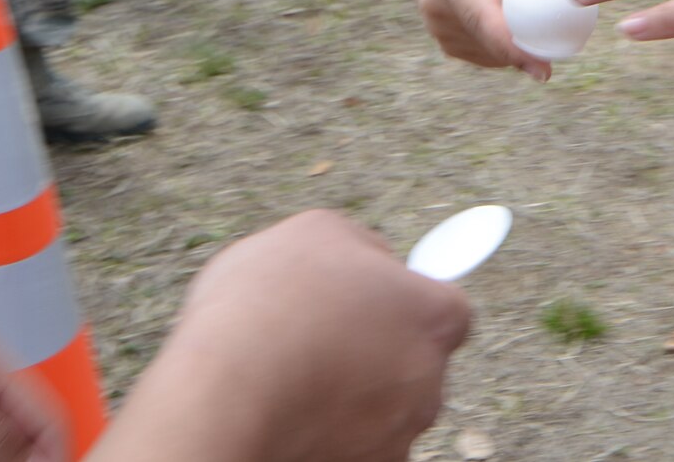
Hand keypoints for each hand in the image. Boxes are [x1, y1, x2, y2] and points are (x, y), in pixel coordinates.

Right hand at [115, 211, 471, 461]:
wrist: (227, 395)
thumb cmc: (270, 303)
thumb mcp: (317, 233)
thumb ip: (362, 246)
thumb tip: (375, 261)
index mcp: (435, 315)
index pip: (447, 309)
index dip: (406, 303)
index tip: (369, 301)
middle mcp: (432, 382)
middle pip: (413, 361)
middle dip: (376, 350)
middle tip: (318, 335)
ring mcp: (400, 434)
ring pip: (381, 408)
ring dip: (349, 393)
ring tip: (289, 372)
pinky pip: (352, 444)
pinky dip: (326, 431)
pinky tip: (286, 410)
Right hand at [409, 0, 557, 80]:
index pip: (480, 15)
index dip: (511, 46)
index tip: (543, 69)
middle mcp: (435, 2)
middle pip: (491, 41)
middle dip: (531, 41)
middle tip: (559, 18)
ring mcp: (439, 28)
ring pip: (498, 52)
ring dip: (522, 35)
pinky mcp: (450, 44)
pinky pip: (495, 54)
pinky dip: (511, 39)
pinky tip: (508, 8)